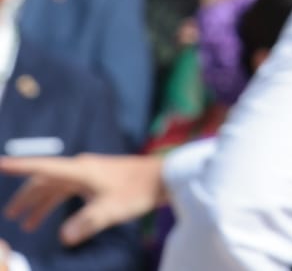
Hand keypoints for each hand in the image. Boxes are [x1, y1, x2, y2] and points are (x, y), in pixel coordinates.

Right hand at [0, 152, 168, 245]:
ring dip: (40, 203)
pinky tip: (55, 218)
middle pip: (44, 180)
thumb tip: (65, 237)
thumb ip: (88, 223)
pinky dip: (58, 203)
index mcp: (79, 170)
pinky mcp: (98, 180)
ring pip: (56, 187)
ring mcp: (89, 173)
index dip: (18, 166)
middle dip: (25, 197)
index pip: (41, 167)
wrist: (165, 177)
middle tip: (10, 216)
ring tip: (26, 224)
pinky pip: (69, 190)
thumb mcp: (112, 209)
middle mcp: (80, 169)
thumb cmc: (139, 190)